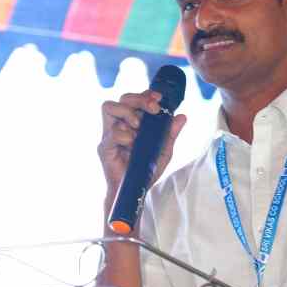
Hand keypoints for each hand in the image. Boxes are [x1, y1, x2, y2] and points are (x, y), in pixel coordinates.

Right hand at [98, 90, 186, 210]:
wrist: (135, 191)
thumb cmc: (146, 170)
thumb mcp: (164, 151)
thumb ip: (170, 134)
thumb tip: (181, 116)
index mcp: (131, 123)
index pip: (134, 100)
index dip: (145, 94)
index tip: (159, 98)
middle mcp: (119, 125)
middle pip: (122, 98)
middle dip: (139, 99)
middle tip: (153, 109)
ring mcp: (109, 135)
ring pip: (109, 107)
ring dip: (128, 114)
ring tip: (139, 127)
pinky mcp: (105, 148)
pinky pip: (112, 133)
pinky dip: (125, 136)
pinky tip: (132, 145)